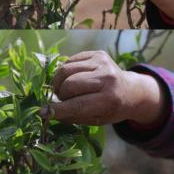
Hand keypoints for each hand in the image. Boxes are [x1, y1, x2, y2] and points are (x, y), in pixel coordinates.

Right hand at [41, 51, 167, 124]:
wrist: (130, 90)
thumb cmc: (111, 109)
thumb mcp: (96, 119)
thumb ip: (73, 116)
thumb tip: (47, 113)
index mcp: (109, 99)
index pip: (78, 104)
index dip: (58, 109)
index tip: (42, 112)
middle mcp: (107, 78)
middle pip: (70, 84)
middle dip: (61, 94)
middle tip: (62, 100)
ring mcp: (103, 63)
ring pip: (66, 70)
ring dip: (59, 83)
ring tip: (64, 90)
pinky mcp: (98, 54)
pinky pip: (70, 61)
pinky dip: (65, 72)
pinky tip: (70, 78)